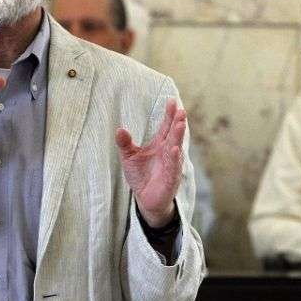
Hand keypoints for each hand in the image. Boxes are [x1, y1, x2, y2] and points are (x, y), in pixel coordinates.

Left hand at [116, 99, 185, 227]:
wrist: (145, 199)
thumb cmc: (140, 176)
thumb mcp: (129, 157)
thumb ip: (125, 143)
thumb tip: (119, 130)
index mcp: (160, 144)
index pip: (166, 126)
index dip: (169, 115)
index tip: (171, 101)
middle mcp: (168, 152)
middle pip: (174, 134)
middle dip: (177, 122)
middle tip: (181, 110)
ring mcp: (171, 164)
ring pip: (176, 147)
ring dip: (178, 136)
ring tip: (180, 124)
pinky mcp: (171, 178)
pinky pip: (173, 167)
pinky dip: (174, 158)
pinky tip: (174, 148)